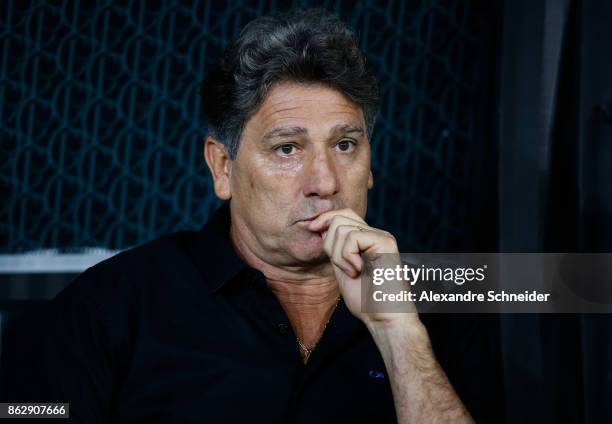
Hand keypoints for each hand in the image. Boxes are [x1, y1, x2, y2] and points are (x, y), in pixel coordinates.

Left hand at [308, 208, 414, 325]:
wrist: (384, 318)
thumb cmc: (366, 301)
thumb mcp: (343, 269)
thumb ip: (335, 249)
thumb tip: (320, 227)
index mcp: (368, 240)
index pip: (344, 215)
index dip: (325, 219)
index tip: (311, 228)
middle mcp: (376, 234)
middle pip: (340, 217)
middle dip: (329, 242)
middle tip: (340, 266)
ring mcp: (381, 237)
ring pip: (341, 228)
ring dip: (338, 255)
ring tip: (352, 272)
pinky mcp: (385, 242)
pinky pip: (351, 237)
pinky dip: (347, 257)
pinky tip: (357, 271)